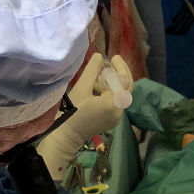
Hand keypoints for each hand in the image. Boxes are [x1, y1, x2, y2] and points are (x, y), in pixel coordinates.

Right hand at [37, 53, 133, 180]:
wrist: (67, 136)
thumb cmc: (72, 112)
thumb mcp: (81, 88)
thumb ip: (92, 71)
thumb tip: (100, 57)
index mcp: (113, 104)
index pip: (125, 82)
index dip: (121, 67)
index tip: (113, 57)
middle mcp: (119, 112)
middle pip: (126, 89)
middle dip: (119, 74)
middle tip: (111, 61)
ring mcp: (116, 118)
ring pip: (121, 95)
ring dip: (113, 83)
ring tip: (100, 74)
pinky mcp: (112, 121)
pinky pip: (116, 102)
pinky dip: (110, 92)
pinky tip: (98, 88)